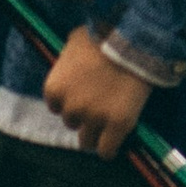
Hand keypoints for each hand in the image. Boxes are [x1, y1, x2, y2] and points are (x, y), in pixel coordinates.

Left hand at [44, 29, 153, 159]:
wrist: (131, 44)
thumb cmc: (102, 36)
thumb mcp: (73, 43)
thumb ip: (67, 58)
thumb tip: (71, 58)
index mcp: (54, 89)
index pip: (55, 107)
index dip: (70, 102)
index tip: (81, 97)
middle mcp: (70, 107)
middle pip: (71, 122)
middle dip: (83, 116)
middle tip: (98, 106)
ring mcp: (93, 118)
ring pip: (86, 141)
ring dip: (94, 134)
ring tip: (106, 126)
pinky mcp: (117, 126)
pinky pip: (107, 150)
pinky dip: (108, 150)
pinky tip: (112, 145)